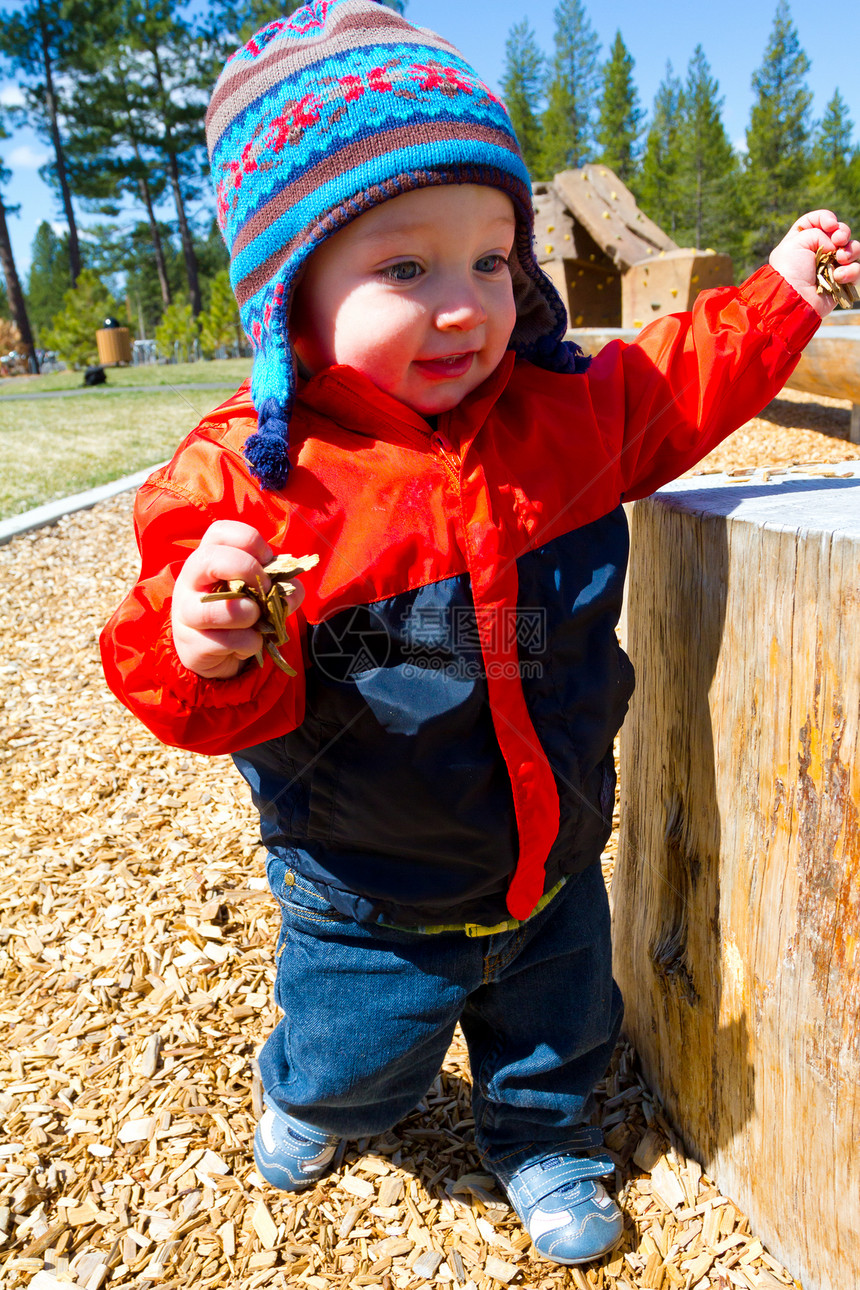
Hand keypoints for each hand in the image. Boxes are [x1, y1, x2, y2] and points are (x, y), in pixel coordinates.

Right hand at [171, 521, 304, 678]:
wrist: (214, 653)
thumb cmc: (239, 613)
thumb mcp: (261, 594)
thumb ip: (282, 587)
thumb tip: (292, 592)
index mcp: (208, 559)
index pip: (220, 532)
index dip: (251, 541)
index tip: (267, 562)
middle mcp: (190, 581)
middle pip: (209, 558)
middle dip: (247, 569)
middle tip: (265, 588)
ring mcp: (186, 613)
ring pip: (212, 610)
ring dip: (247, 614)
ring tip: (255, 619)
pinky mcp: (191, 644)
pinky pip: (225, 642)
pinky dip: (248, 643)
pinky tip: (247, 644)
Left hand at [769, 210, 859, 317]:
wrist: (794, 299)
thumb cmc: (790, 270)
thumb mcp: (796, 242)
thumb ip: (818, 232)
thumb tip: (836, 245)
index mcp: (800, 240)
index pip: (817, 220)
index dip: (826, 218)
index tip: (830, 224)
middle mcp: (816, 252)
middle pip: (839, 232)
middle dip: (843, 232)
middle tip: (839, 240)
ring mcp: (829, 266)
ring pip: (852, 250)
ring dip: (850, 251)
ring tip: (841, 259)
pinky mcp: (839, 281)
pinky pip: (856, 270)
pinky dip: (851, 271)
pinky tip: (839, 277)